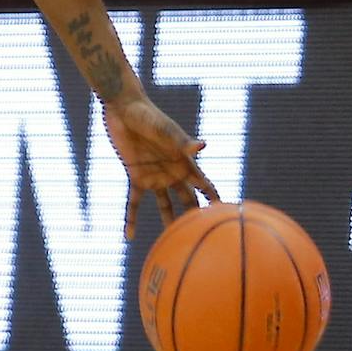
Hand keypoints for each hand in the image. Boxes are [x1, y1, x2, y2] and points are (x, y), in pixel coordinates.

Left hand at [104, 95, 216, 237]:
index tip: (227, 215)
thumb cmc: (148, 116)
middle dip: (195, 216)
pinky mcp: (135, 176)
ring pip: (164, 205)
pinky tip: (129, 237)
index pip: (204, 184)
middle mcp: (171, 172)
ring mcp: (154, 176)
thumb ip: (181, 141)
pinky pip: (133, 202)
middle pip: (187, 199)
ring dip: (168, 220)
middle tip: (205, 236)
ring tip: (173, 241)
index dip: (215, 198)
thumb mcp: (164, 130)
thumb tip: (203, 146)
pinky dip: (131, 218)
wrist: (124, 109)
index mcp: (183, 162)